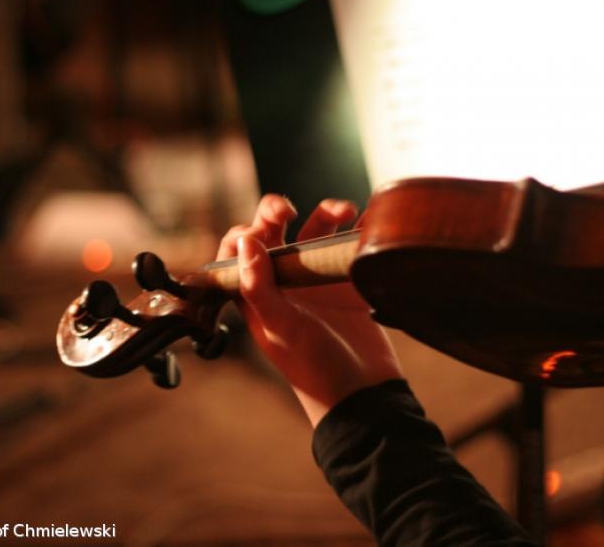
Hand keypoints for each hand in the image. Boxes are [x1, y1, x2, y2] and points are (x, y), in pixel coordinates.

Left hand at [216, 195, 403, 426]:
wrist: (365, 394)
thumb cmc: (314, 370)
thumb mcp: (281, 330)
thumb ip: (260, 288)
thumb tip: (246, 242)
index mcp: (255, 296)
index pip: (236, 252)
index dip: (243, 233)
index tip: (259, 231)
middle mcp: (283, 283)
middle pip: (272, 232)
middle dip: (276, 211)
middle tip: (288, 208)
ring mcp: (317, 279)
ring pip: (314, 230)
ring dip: (327, 213)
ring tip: (346, 211)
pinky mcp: (349, 280)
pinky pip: (349, 243)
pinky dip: (358, 227)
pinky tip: (367, 219)